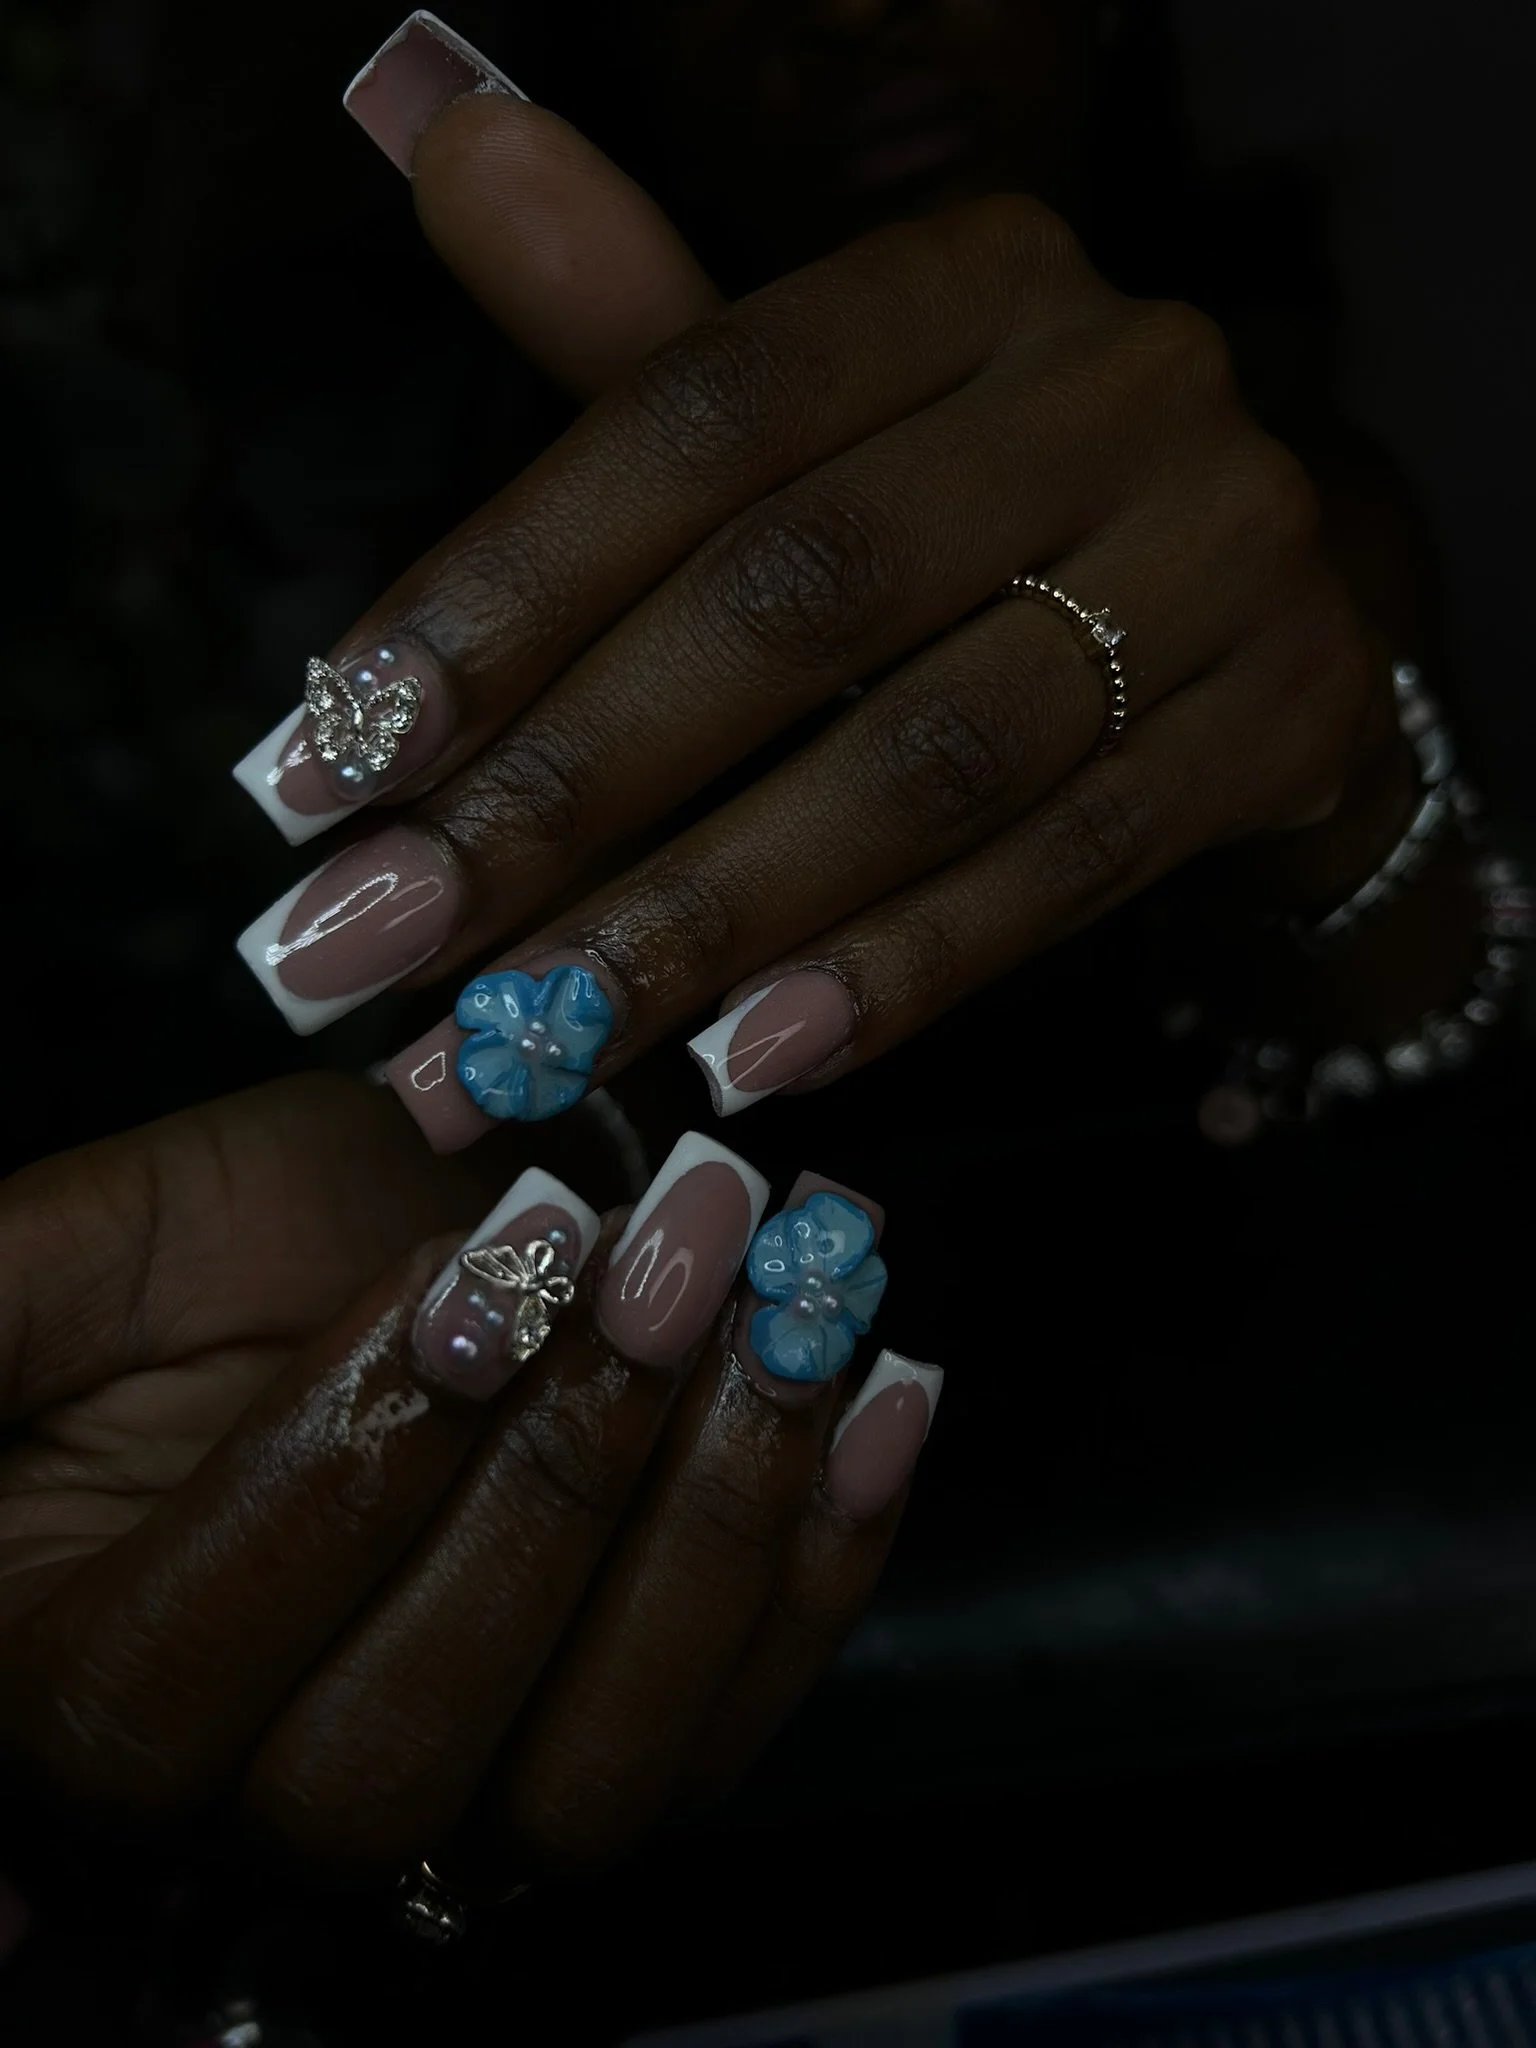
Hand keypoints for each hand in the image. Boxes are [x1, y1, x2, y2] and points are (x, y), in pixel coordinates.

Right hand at [0, 1080, 929, 1881]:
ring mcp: (466, 1804)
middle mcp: (271, 1801)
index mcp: (97, 1691)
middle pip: (409, 1740)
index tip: (488, 1253)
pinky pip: (731, 1721)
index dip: (360, 1454)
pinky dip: (824, 1563)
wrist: (381, 1264)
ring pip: (589, 1769)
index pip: (212, 1645)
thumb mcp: (66, 1262)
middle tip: (671, 1241)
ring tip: (796, 1303)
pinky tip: (882, 1394)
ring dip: (713, 1523)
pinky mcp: (620, 1752)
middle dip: (557, 1478)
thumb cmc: (209, 1266)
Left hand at [233, 37, 1410, 1150]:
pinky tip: (753, 1055)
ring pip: (930, 758)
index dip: (507, 588)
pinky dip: (901, 970)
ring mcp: (1227, 554)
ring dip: (716, 912)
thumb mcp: (821, 411)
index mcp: (968, 276)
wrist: (1250, 591)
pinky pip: (1069, 869)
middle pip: (801, 596)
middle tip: (393, 939)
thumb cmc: (977, 504)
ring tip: (548, 1032)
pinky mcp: (1287, 719)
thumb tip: (436, 138)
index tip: (334, 756)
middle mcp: (1116, 384)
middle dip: (575, 789)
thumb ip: (635, 330)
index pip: (701, 411)